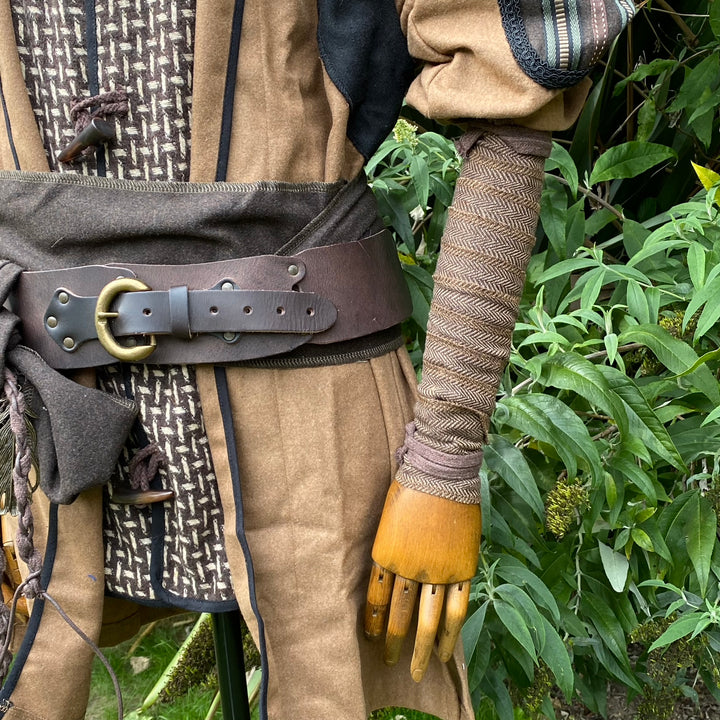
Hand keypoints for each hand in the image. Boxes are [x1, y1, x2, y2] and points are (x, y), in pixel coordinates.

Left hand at [364, 481, 480, 681]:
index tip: (370, 638)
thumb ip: (389, 549)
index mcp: (385, 555)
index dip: (372, 623)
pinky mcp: (462, 569)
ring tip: (418, 671)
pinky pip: (456, 610)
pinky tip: (447, 652)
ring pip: (430, 622)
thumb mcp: (388, 519)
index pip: (374, 601)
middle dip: (393, 644)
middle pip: (400, 617)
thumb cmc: (409, 487)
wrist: (441, 472)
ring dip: (423, 650)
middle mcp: (409, 569)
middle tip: (388, 661)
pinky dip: (451, 635)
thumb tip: (390, 574)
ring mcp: (438, 572)